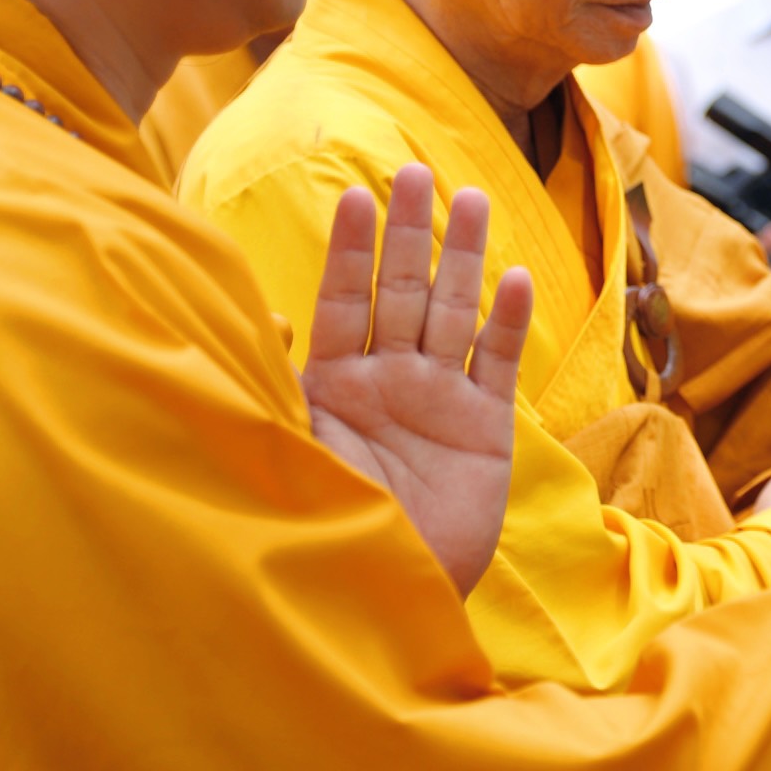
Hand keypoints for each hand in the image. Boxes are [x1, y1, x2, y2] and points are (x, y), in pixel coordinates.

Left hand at [304, 163, 533, 595]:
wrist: (382, 600)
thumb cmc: (321, 531)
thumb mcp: (287, 452)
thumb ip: (277, 385)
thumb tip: (259, 318)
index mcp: (333, 384)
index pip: (342, 300)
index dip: (351, 249)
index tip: (357, 194)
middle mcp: (386, 382)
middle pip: (401, 291)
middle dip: (409, 232)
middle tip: (418, 170)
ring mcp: (438, 402)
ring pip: (451, 312)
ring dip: (461, 257)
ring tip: (471, 198)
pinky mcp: (484, 432)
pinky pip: (496, 365)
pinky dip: (505, 323)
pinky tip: (511, 278)